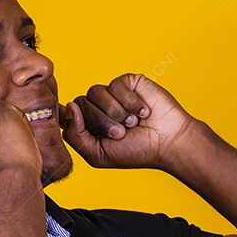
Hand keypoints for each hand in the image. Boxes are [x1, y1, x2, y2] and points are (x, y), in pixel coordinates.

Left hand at [63, 73, 197, 169]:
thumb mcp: (97, 154)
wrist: (168, 142)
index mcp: (87, 125)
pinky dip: (130, 102)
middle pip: (81, 102)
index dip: (78, 121)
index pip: (69, 114)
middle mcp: (97, 107)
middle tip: (122, 134)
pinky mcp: (127, 83)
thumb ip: (74, 135)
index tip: (94, 132)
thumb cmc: (136, 151)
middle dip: (102, 121)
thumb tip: (70, 106)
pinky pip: (116, 85)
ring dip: (116, 112)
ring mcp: (112, 94)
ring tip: (133, 123)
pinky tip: (143, 112)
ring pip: (95, 92)